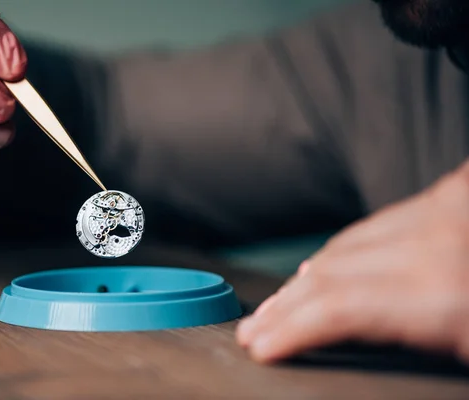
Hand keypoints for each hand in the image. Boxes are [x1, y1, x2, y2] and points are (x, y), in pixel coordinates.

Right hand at [236, 160, 468, 363]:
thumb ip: (418, 339)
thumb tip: (348, 333)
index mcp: (447, 297)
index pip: (337, 308)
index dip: (290, 330)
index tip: (262, 346)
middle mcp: (437, 246)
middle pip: (330, 273)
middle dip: (282, 307)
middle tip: (254, 330)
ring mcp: (442, 214)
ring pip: (344, 244)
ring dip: (301, 280)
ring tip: (277, 306)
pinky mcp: (450, 198)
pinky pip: (373, 224)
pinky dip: (336, 251)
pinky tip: (319, 268)